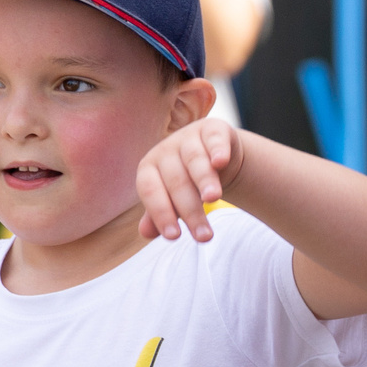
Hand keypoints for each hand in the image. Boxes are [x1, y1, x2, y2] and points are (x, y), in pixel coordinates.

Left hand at [136, 118, 240, 240]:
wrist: (215, 155)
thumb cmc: (187, 181)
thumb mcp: (172, 198)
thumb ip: (160, 214)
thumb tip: (146, 233)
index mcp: (149, 168)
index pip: (150, 191)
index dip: (161, 213)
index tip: (174, 237)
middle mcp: (165, 151)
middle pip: (176, 182)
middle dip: (191, 210)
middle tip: (204, 237)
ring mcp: (189, 138)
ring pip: (194, 161)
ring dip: (204, 180)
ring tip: (214, 200)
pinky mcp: (213, 129)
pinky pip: (214, 139)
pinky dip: (218, 150)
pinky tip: (221, 162)